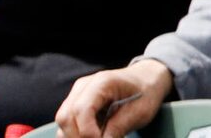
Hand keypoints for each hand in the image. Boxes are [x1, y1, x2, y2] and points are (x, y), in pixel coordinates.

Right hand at [56, 60, 174, 137]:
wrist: (147, 79)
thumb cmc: (146, 92)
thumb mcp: (140, 111)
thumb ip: (119, 128)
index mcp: (103, 82)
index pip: (81, 110)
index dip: (87, 133)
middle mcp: (84, 86)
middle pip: (66, 117)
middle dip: (79, 137)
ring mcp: (77, 94)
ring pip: (63, 123)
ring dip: (77, 137)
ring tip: (101, 136)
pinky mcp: (76, 104)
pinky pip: (67, 124)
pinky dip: (77, 135)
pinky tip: (96, 135)